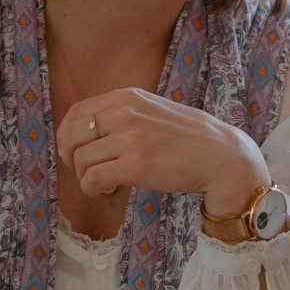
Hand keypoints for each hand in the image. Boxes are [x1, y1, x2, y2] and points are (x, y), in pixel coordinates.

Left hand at [56, 87, 268, 211]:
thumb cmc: (190, 139)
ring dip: (85, 177)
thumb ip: (124, 114)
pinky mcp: (135, 166)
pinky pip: (91, 179)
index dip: (67, 136)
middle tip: (85, 171)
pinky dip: (92, 189)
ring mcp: (130, 139)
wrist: (222, 157)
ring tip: (105, 183)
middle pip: (71, 135)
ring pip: (80, 160)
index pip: (76, 112)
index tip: (75, 151)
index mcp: (128, 97)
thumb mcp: (153, 111)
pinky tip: (107, 192)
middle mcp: (125, 113)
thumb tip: (88, 132)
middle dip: (70, 157)